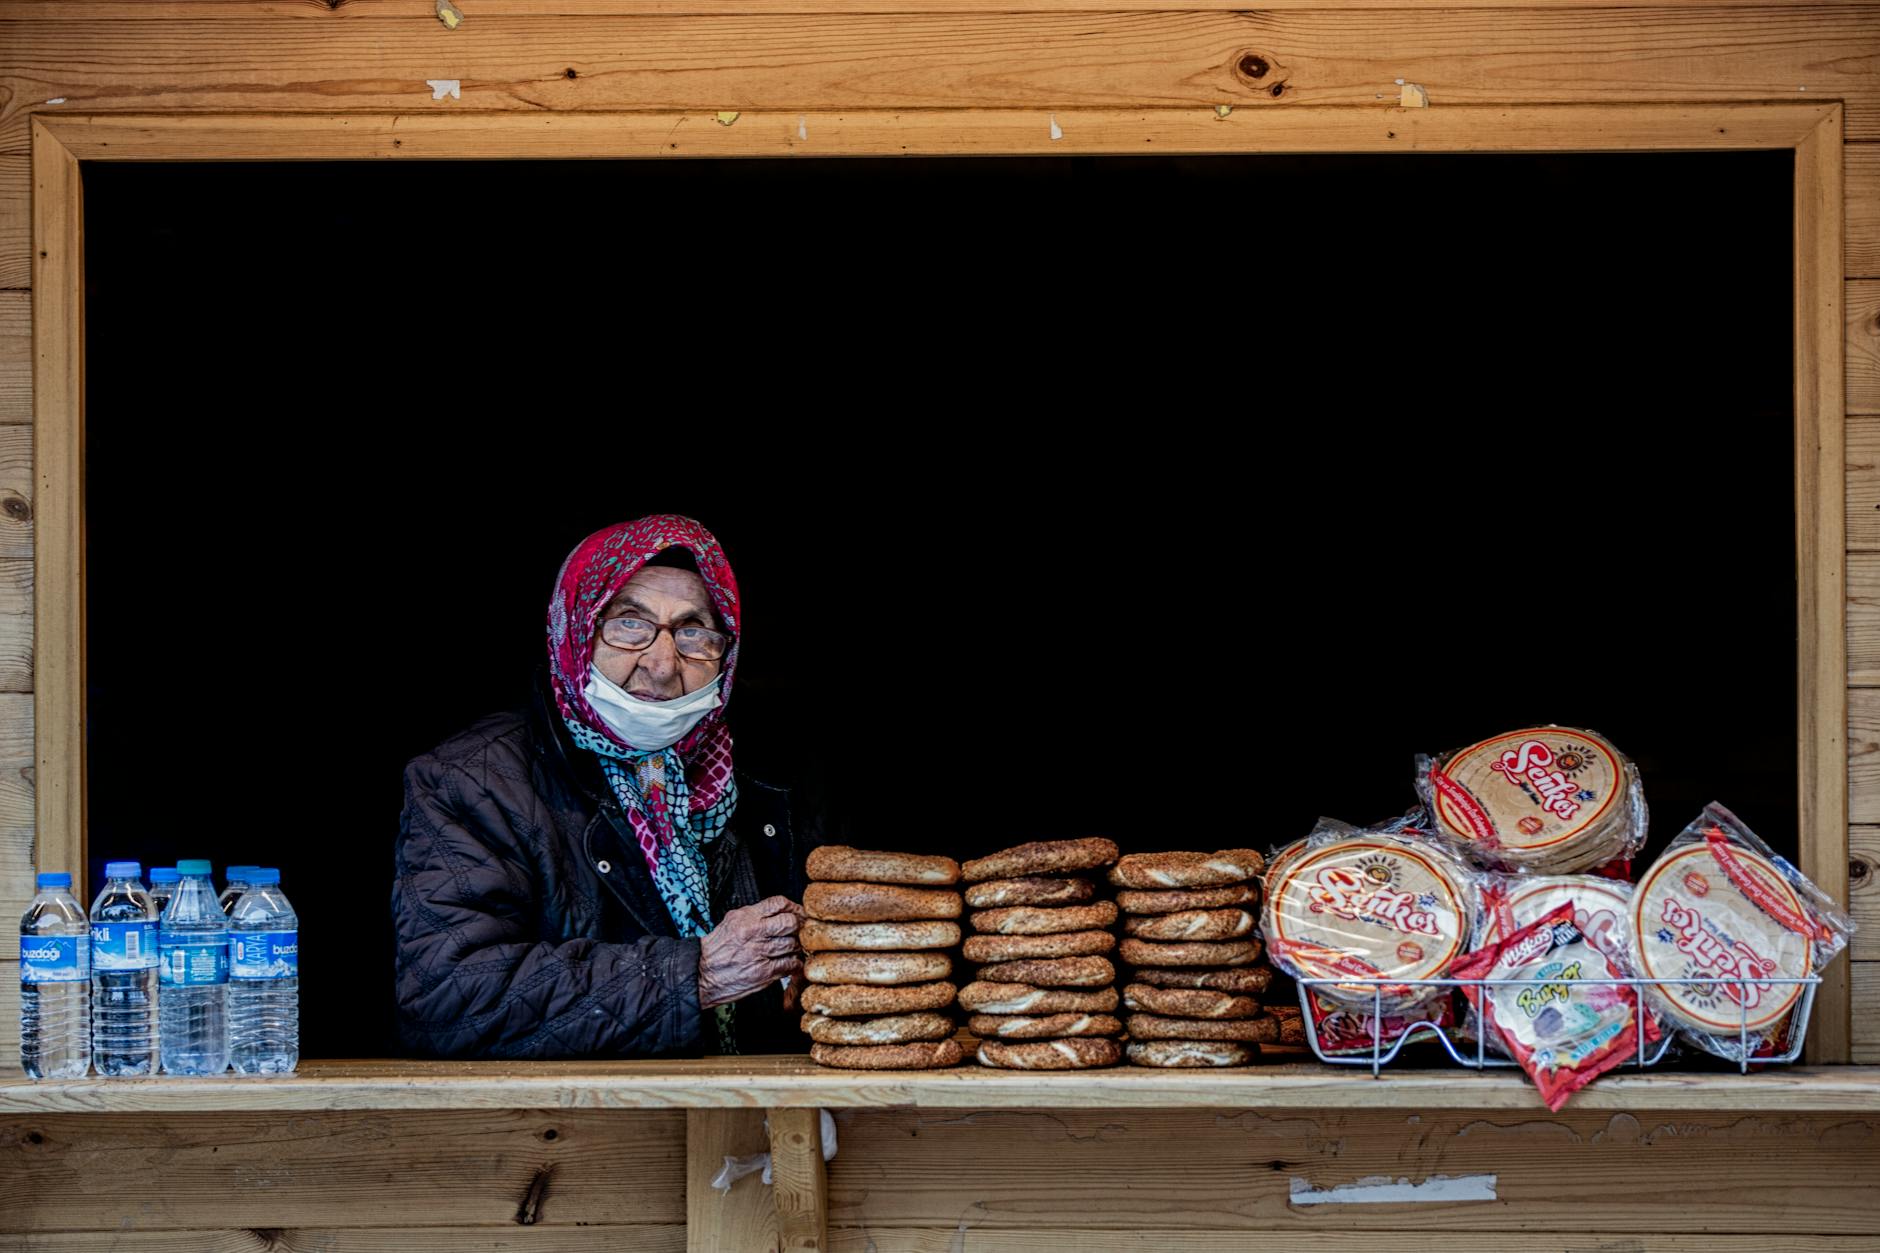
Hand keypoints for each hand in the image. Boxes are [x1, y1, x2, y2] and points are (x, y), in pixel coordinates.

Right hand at [698, 895, 804, 1009]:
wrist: (702, 973)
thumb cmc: (716, 949)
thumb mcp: (731, 922)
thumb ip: (754, 914)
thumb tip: (777, 911)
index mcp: (746, 917)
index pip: (778, 903)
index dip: (793, 907)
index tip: (797, 912)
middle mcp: (754, 933)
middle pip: (790, 922)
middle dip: (797, 926)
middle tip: (799, 931)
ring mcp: (760, 953)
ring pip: (793, 944)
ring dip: (796, 946)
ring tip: (793, 948)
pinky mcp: (764, 972)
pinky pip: (790, 964)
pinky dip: (794, 963)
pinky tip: (791, 962)